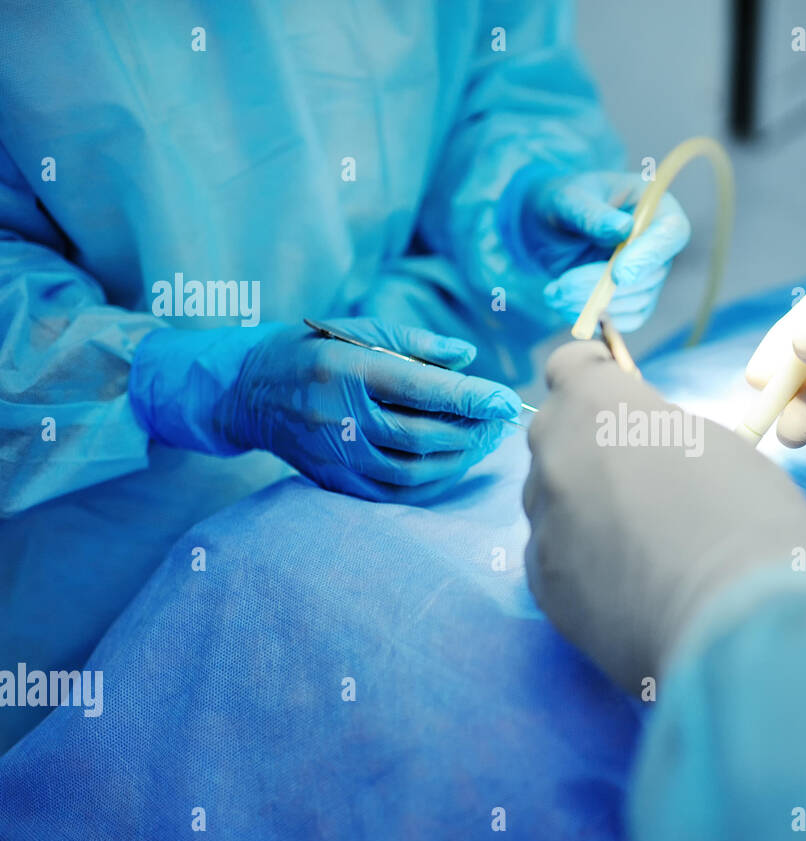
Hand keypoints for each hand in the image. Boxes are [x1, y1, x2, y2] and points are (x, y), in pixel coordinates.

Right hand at [221, 318, 520, 503]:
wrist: (248, 391)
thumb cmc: (313, 351)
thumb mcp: (359, 330)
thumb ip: (416, 343)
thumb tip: (467, 358)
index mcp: (348, 370)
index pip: (422, 389)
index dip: (470, 397)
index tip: (506, 400)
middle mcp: (340, 416)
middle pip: (422, 434)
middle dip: (471, 431)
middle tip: (499, 423)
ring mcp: (335, 454)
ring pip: (411, 469)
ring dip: (456, 460)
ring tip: (482, 443)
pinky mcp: (334, 479)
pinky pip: (392, 493)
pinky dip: (430, 484)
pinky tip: (451, 465)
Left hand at [521, 171, 689, 330]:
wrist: (548, 227)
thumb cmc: (562, 203)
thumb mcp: (568, 199)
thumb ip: (591, 213)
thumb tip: (622, 229)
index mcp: (654, 207)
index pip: (671, 233)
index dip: (648, 256)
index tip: (618, 275)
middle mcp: (658, 244)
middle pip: (650, 276)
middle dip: (605, 288)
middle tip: (561, 287)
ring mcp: (649, 275)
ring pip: (636, 302)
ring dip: (593, 306)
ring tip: (554, 293)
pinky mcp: (634, 300)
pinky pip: (625, 319)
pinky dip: (594, 318)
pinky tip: (564, 303)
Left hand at [524, 342, 805, 690]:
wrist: (737, 628)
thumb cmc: (751, 524)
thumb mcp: (721, 447)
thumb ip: (664, 433)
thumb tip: (644, 447)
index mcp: (600, 407)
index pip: (570, 365)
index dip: (596, 375)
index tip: (618, 389)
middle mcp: (556, 458)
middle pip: (555, 432)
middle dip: (589, 441)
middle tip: (641, 473)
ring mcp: (543, 525)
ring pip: (550, 497)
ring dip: (581, 502)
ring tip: (638, 537)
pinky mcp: (543, 587)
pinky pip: (552, 553)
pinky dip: (580, 557)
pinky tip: (626, 580)